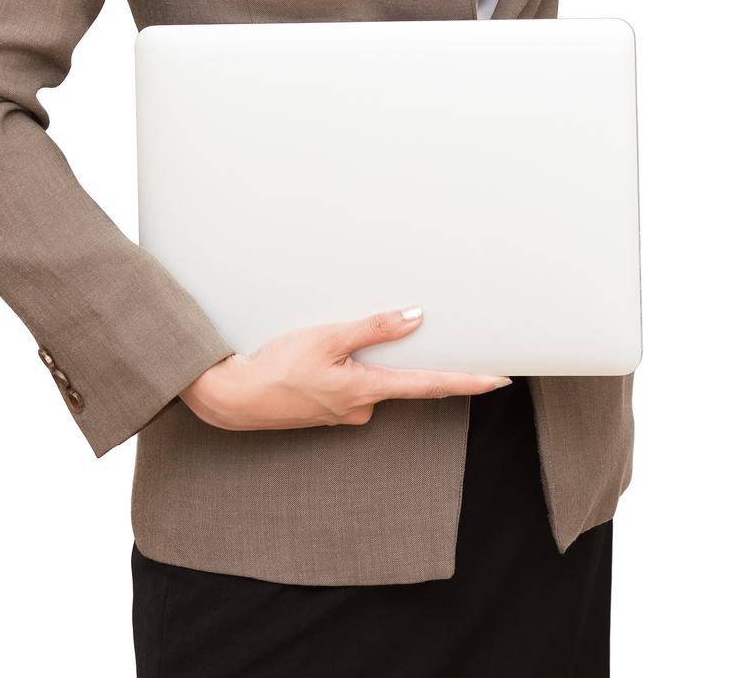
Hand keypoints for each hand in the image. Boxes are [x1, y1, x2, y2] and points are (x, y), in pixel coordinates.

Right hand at [178, 306, 511, 431]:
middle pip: (403, 381)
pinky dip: (348, 369)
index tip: (499, 380)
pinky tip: (322, 359)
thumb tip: (416, 318)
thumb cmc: (277, 367)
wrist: (232, 398)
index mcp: (367, 391)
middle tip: (418, 344)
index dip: (467, 381)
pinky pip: (351, 385)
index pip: (430, 385)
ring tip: (336, 342)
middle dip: (411, 362)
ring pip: (372, 381)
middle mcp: (361, 408)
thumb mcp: (327, 338)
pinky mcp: (328, 410)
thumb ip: (374, 328)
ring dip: (366, 362)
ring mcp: (344, 413)